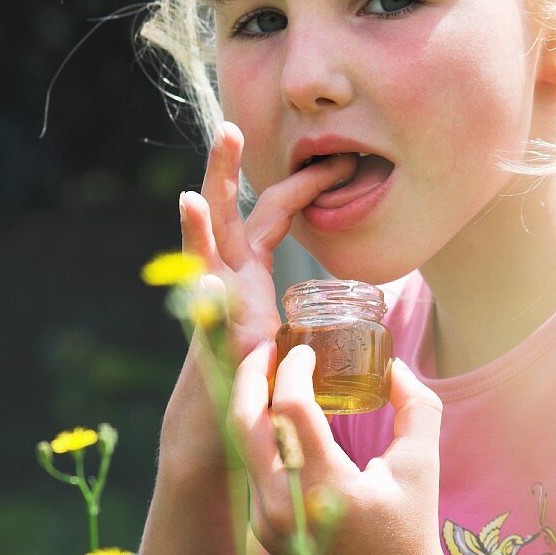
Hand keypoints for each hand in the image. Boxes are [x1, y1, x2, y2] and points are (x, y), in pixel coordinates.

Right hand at [162, 123, 356, 470]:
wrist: (229, 427)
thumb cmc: (265, 382)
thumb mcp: (296, 336)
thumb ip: (313, 315)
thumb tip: (363, 312)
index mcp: (252, 272)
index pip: (273, 213)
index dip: (302, 184)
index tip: (340, 160)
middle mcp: (228, 279)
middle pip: (229, 214)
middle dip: (226, 170)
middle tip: (229, 128)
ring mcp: (214, 303)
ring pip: (208, 246)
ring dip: (205, 209)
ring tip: (205, 173)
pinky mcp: (213, 332)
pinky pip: (204, 294)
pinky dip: (198, 260)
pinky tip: (192, 212)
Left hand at [227, 339, 449, 554]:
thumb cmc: (412, 529)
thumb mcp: (422, 464)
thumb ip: (414, 406)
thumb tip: (394, 366)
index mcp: (325, 488)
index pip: (289, 409)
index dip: (292, 368)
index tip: (304, 348)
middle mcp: (284, 505)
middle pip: (244, 421)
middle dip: (250, 373)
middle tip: (268, 347)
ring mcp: (265, 519)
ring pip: (241, 444)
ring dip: (252, 402)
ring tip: (273, 374)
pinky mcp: (261, 527)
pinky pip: (252, 466)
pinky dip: (261, 433)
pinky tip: (279, 415)